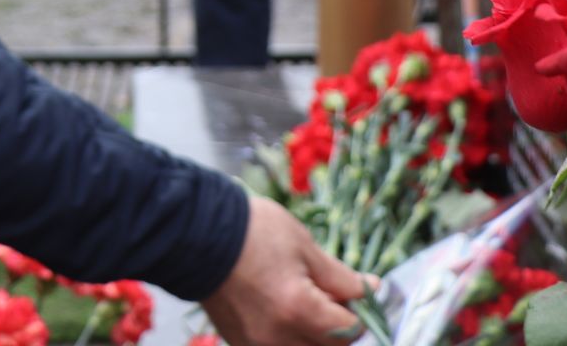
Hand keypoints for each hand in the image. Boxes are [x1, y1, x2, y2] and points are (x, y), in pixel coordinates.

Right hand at [199, 195, 369, 345]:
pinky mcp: (240, 344)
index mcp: (300, 310)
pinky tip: (282, 310)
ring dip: (314, 335)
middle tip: (330, 295)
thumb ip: (340, 276)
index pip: (349, 330)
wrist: (195, 233)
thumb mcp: (304, 245)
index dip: (358, 311)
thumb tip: (371, 289)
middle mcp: (279, 339)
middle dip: (338, 326)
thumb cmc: (252, 232)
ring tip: (305, 303)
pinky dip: (289, 337)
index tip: (353, 291)